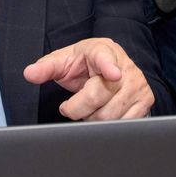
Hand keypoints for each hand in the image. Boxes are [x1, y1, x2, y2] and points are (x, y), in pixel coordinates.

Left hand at [23, 37, 155, 120]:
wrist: (111, 65)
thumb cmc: (86, 64)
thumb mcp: (64, 61)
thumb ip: (46, 67)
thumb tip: (29, 73)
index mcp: (103, 51)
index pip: (105, 59)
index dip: (108, 67)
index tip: (113, 73)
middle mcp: (125, 67)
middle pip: (97, 97)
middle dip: (77, 108)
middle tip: (72, 105)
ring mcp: (138, 85)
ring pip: (109, 116)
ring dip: (92, 118)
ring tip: (89, 107)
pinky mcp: (145, 101)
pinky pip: (124, 124)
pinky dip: (108, 125)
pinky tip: (103, 112)